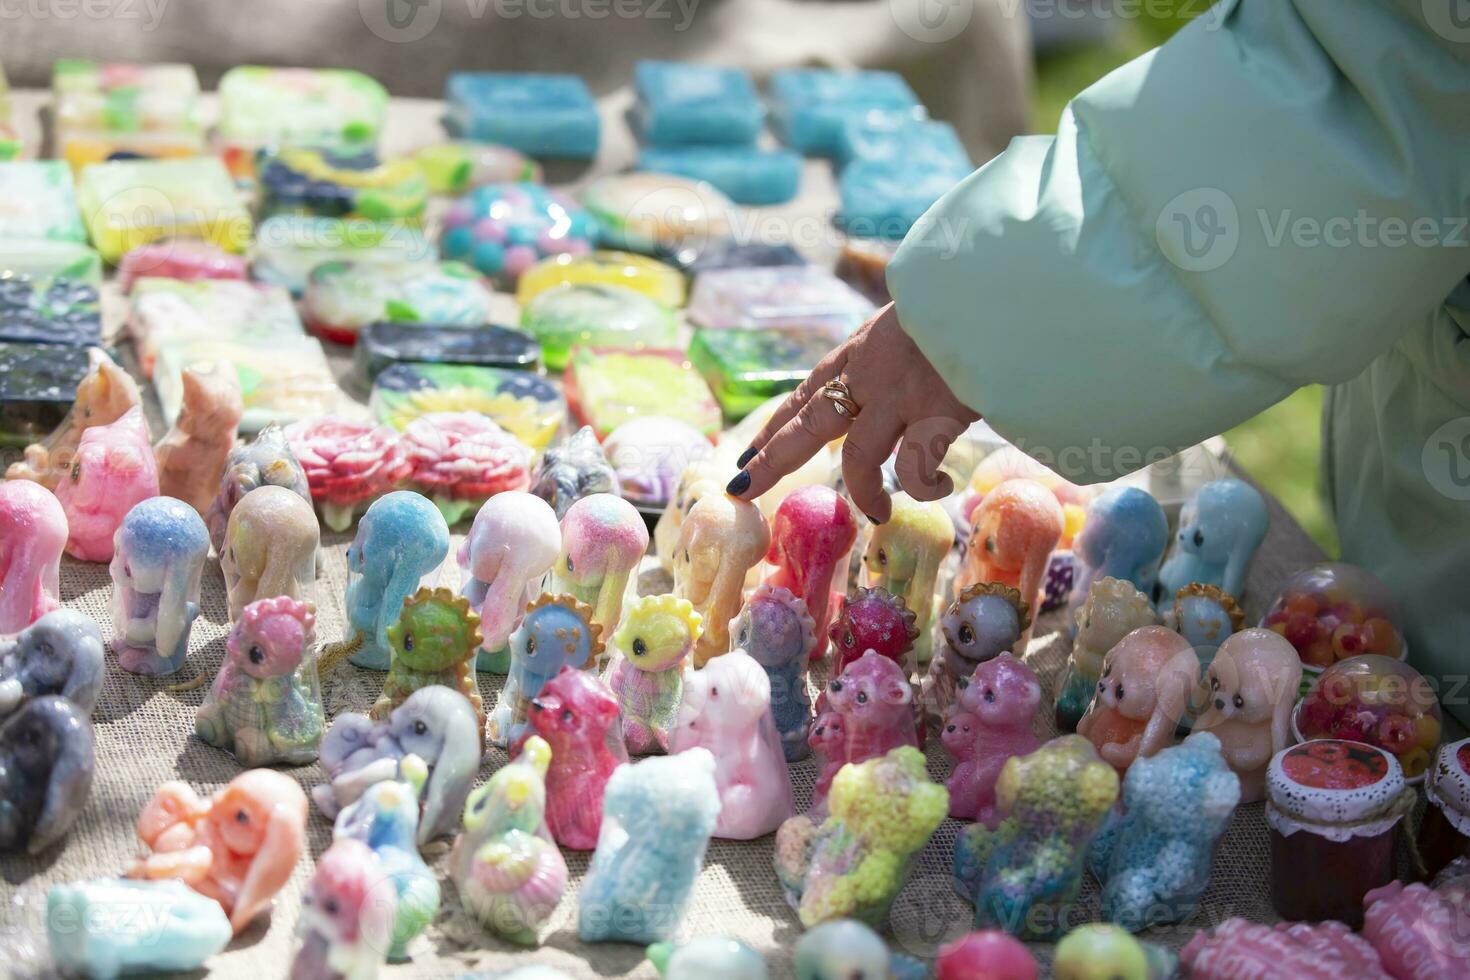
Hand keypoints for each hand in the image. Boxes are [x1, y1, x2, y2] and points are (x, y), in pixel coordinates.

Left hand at [725, 303, 979, 522]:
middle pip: (807, 425)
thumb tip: (906, 373)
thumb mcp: (916, 315)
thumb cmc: (967, 300)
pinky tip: (939, 485)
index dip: (777, 425)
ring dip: (863, 492)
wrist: (1000, 288)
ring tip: (876, 511)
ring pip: (858, 460)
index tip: (750, 453)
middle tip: (746, 488)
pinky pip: (914, 470)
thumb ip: (901, 347)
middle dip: (773, 460)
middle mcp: (870, 373)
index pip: (807, 391)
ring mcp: (900, 396)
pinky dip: (922, 486)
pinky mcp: (935, 416)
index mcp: (862, 347)